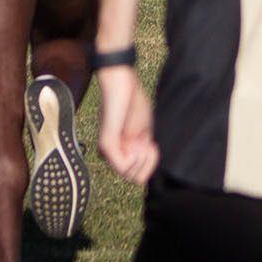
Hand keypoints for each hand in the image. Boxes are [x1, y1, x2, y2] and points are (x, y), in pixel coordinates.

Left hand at [97, 67, 158, 185]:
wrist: (122, 82)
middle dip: (149, 164)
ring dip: (144, 161)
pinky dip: (138, 158)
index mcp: (123, 150)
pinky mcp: (106, 143)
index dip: (151, 165)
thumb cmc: (133, 102)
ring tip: (146, 143)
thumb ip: (145, 151)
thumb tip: (148, 173)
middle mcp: (113, 153)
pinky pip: (123, 167)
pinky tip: (141, 143)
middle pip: (134, 179)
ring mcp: (108, 149)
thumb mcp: (145, 131)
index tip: (154, 146)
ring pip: (128, 176)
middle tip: (150, 144)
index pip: (137, 176)